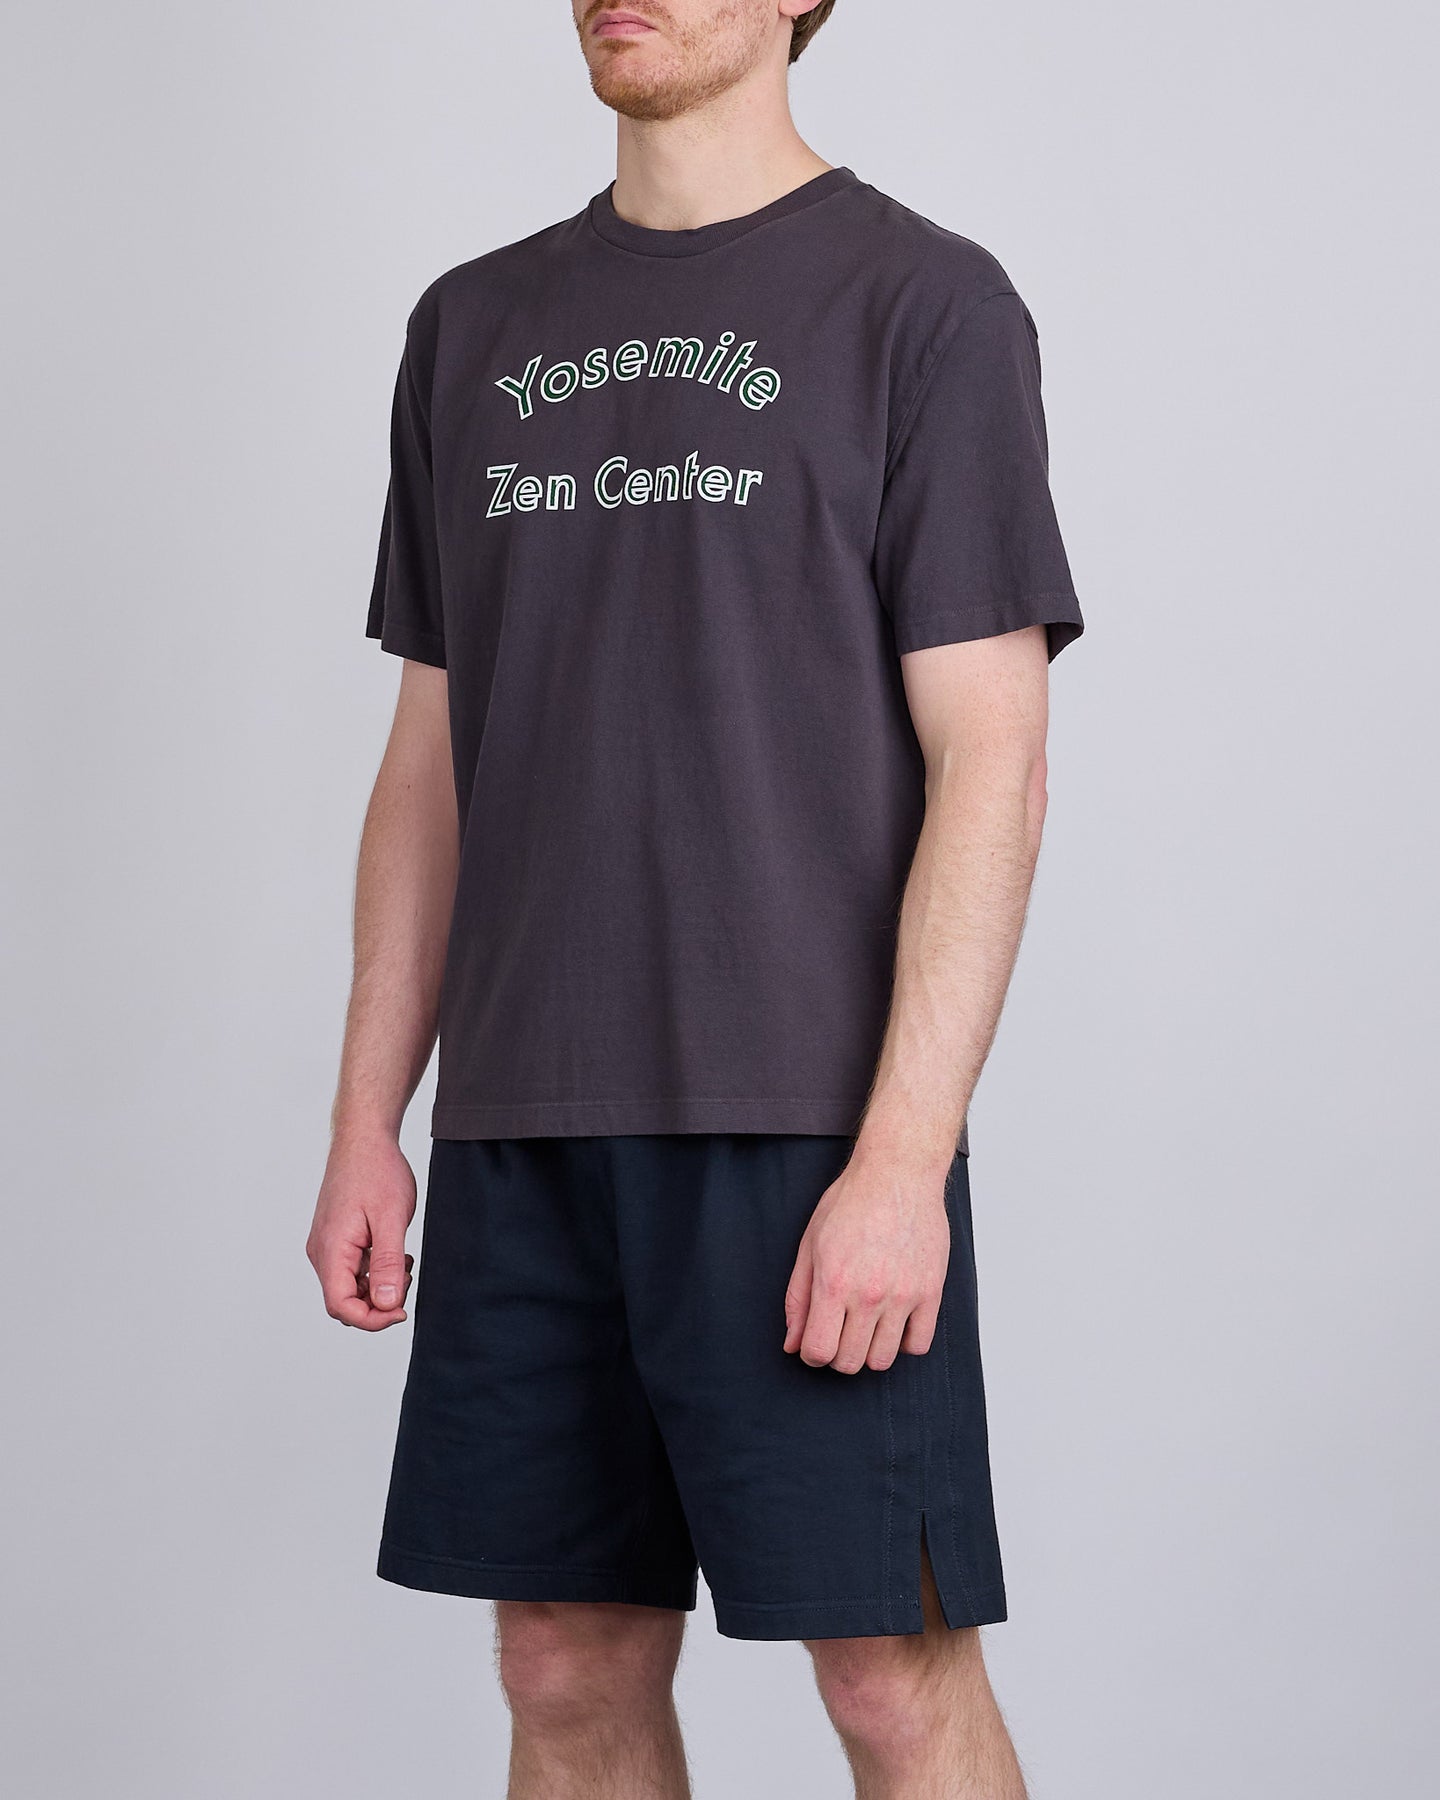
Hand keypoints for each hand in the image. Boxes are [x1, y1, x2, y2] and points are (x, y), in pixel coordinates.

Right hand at [306, 1130, 416, 1329]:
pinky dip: (374, 1270)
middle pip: (344, 1301)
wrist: (363, 1138)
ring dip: (377, 1285)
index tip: (402, 1311)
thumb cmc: (377, 1171)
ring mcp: (326, 1245)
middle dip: (377, 1303)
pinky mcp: (335, 1238)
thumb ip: (387, 1264)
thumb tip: (387, 1305)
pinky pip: (350, 1269)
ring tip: (403, 1260)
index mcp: (330, 1249)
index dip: (372, 1319)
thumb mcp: (391, 1218)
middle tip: (407, 1278)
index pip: (341, 1307)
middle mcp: (321, 1252)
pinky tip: (395, 1252)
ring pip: (348, 1286)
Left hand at [783, 1152, 950, 1372]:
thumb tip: (792, 1343)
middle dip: (836, 1355)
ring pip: (883, 1359)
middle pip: (849, 1361)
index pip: (819, 1351)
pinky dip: (903, 1343)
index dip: (811, 1354)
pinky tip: (893, 1323)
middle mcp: (869, 1294)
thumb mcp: (810, 1245)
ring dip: (868, 1352)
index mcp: (833, 1282)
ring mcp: (903, 1295)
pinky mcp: (930, 1291)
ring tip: (865, 1327)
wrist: (897, 1174)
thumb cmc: (851, 1202)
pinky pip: (918, 1344)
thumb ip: (799, 1298)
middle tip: (838, 1333)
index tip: (814, 1343)